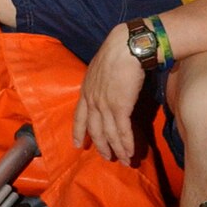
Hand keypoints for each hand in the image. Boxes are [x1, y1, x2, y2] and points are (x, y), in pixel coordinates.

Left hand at [72, 25, 145, 164]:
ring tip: (123, 160)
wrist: (126, 47)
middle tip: (107, 157)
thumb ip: (100, 81)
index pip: (79, 116)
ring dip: (117, 149)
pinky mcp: (120, 108)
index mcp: (86, 90)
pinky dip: (126, 143)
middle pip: (94, 129)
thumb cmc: (117, 52)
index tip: (77, 144)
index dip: (78, 132)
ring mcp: (105, 106)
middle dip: (101, 145)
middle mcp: (93, 101)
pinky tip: (129, 152)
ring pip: (109, 134)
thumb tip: (107, 86)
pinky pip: (122, 131)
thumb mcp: (100, 66)